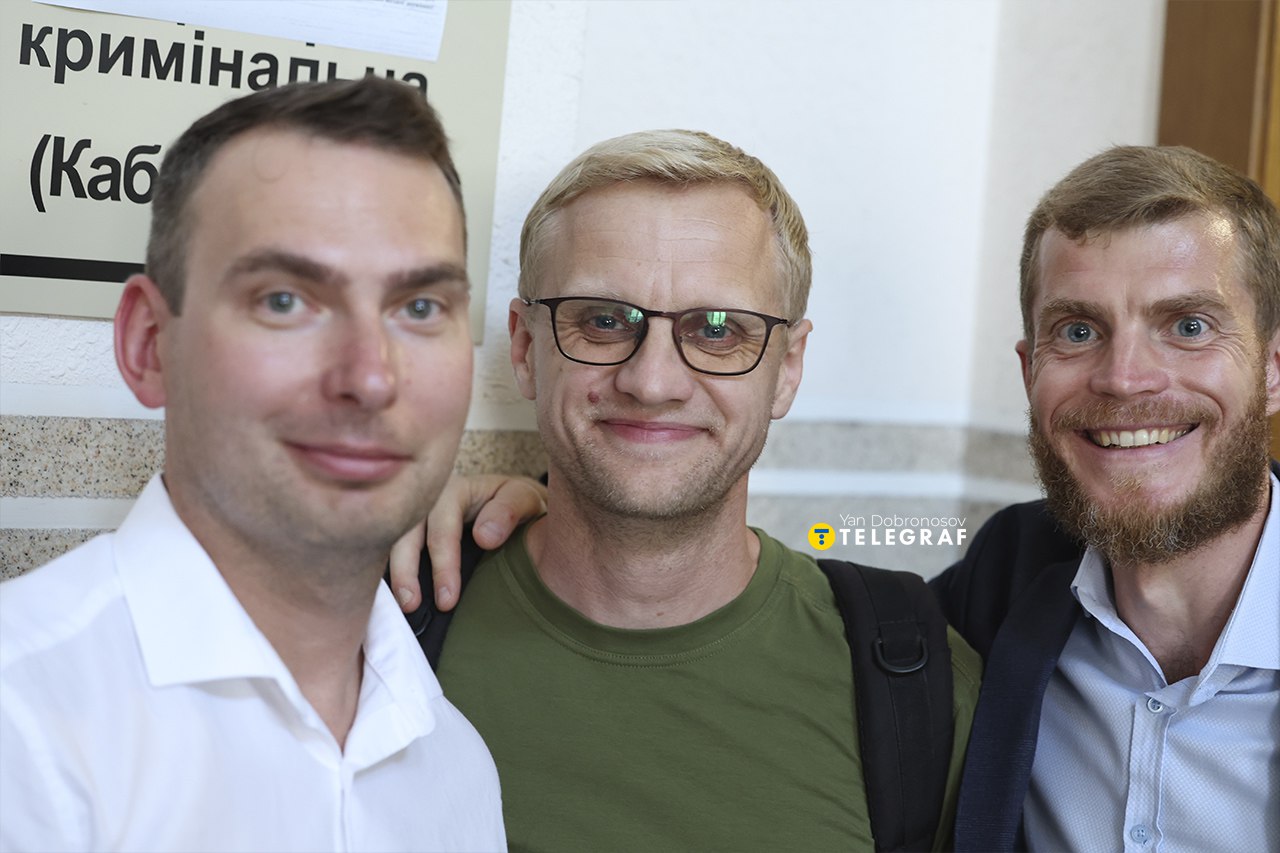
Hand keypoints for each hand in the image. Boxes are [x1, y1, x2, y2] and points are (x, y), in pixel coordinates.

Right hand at [389, 473, 547, 612]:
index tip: (447, 599)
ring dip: (393, 573)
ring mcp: (412, 518)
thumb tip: (484, 537)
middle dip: (406, 570)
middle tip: (411, 605)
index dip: (443, 563)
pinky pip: (391, 551)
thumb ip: (508, 511)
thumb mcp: (523, 498)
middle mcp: (426, 502)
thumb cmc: (516, 502)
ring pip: (392, 541)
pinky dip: (389, 572)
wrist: (510, 505)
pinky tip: (392, 598)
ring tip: (401, 606)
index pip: (442, 525)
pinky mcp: (406, 535)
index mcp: (454, 490)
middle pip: (406, 532)